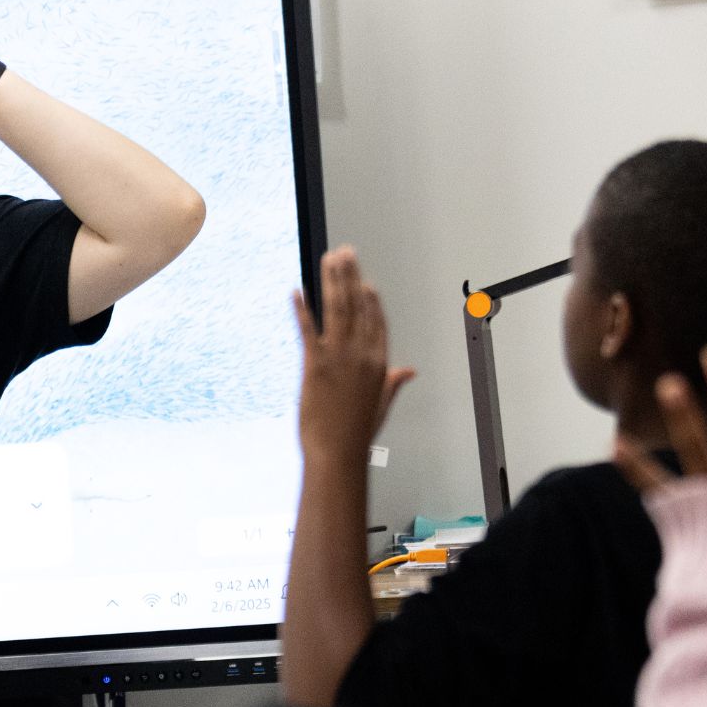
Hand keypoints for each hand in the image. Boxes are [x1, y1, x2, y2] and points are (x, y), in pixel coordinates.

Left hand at [293, 247, 415, 460]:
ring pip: (337, 309)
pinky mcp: (314, 364)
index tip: (364, 280)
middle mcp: (361, 355)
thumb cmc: (356, 434)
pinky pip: (307, 329)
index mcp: (380, 364)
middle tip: (345, 253)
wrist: (337, 454)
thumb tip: (409, 370)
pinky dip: (302, 308)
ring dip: (332, 281)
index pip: (377, 321)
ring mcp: (338, 357)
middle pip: (357, 306)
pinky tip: (296, 291)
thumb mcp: (381, 405)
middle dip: (350, 276)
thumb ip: (394, 382)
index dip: (370, 299)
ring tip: (329, 259)